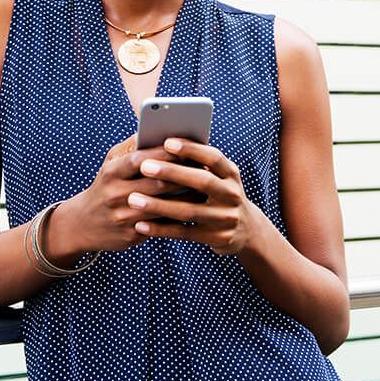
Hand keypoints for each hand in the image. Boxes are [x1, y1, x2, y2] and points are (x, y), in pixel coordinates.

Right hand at [54, 133, 194, 254]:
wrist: (83, 224)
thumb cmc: (105, 186)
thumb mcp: (110, 164)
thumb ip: (131, 147)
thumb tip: (155, 130)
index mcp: (111, 172)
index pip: (141, 160)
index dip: (165, 154)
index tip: (186, 147)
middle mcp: (115, 195)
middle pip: (156, 183)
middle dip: (182, 174)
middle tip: (203, 167)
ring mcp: (123, 217)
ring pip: (162, 206)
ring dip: (186, 196)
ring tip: (204, 186)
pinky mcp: (131, 236)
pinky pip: (160, 225)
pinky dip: (178, 216)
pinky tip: (193, 207)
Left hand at [125, 138, 260, 255]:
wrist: (246, 231)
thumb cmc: (218, 195)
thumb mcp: (217, 178)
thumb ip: (196, 164)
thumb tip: (161, 145)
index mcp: (231, 174)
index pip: (213, 157)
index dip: (192, 149)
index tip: (167, 142)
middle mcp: (232, 194)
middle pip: (202, 182)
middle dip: (172, 173)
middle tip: (144, 166)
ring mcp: (226, 218)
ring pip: (189, 210)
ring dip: (159, 205)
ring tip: (133, 199)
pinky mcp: (217, 238)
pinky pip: (184, 233)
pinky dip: (161, 229)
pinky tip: (140, 225)